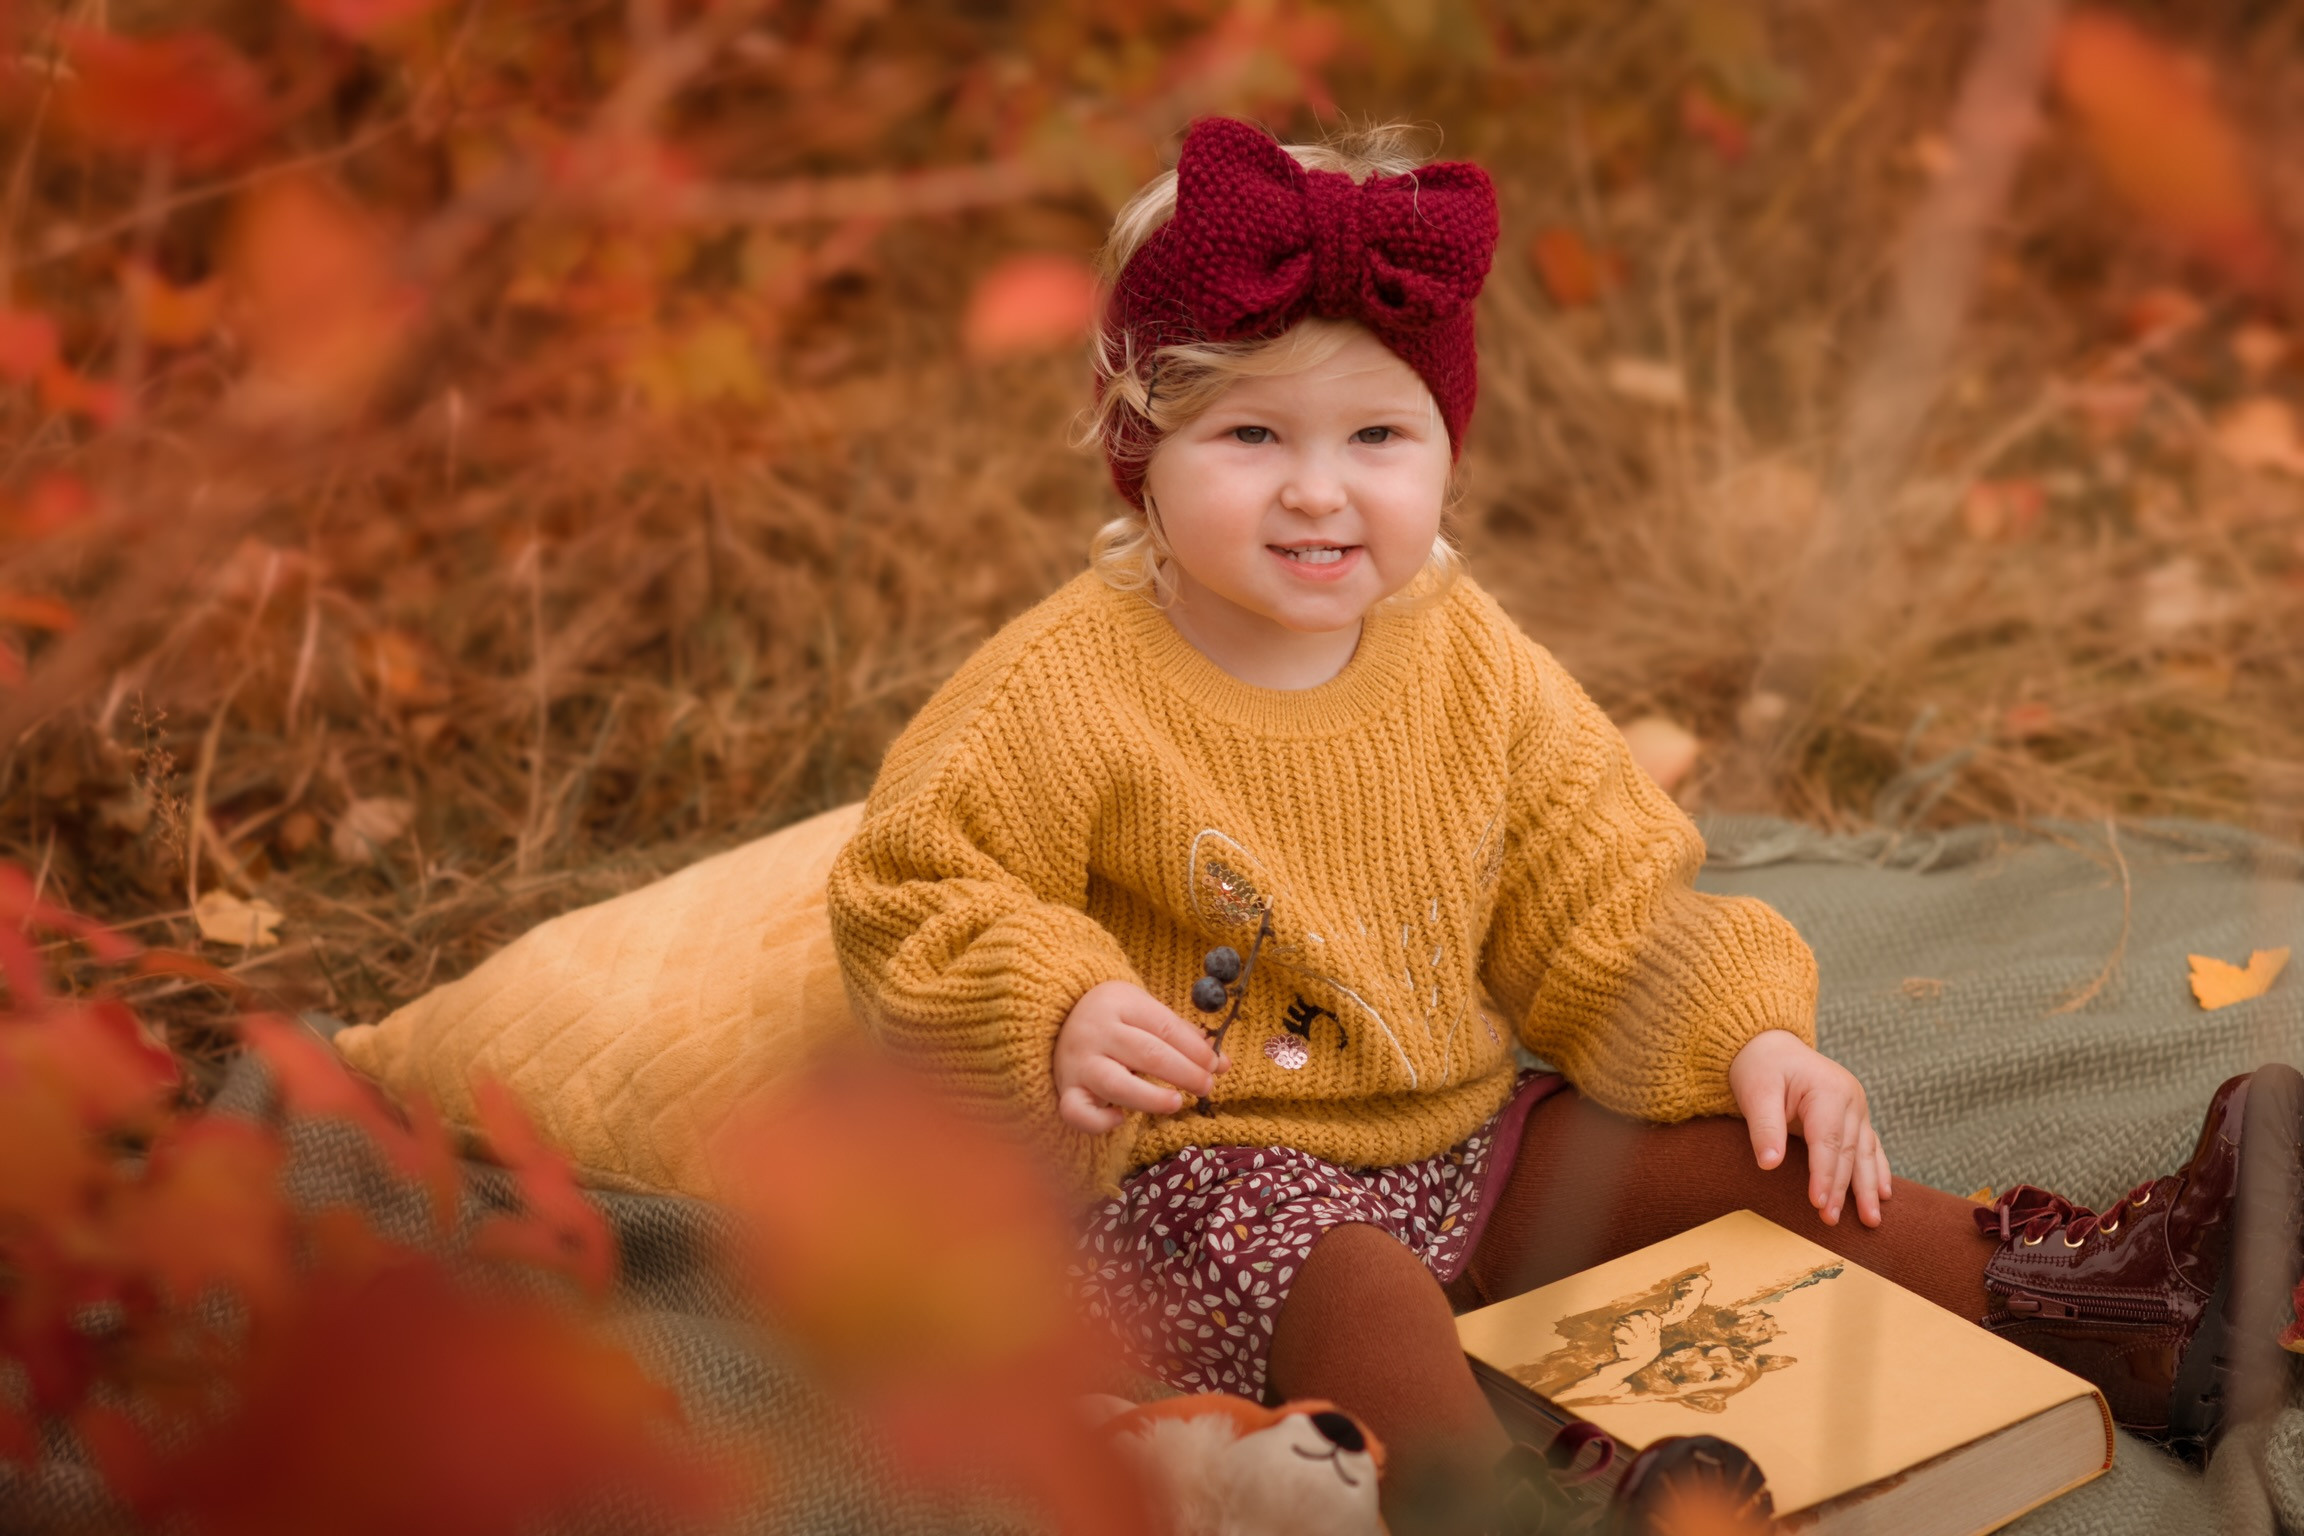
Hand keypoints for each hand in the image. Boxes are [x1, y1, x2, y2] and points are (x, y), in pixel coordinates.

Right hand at [1053, 980, 1229, 1134]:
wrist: (1057, 1018)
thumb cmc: (1115, 1019)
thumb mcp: (1145, 1012)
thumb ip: (1183, 1036)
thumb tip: (1222, 1063)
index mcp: (1120, 1003)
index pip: (1165, 1027)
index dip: (1195, 1049)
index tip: (1216, 1064)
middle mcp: (1097, 1031)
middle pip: (1147, 1053)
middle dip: (1184, 1072)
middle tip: (1206, 1085)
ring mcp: (1079, 1062)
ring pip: (1115, 1084)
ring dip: (1152, 1097)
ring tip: (1177, 1102)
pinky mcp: (1066, 1090)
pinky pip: (1077, 1112)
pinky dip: (1100, 1121)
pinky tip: (1121, 1119)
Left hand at [1726, 1030, 1892, 1227]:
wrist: (1769, 1045)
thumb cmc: (1760, 1067)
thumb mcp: (1756, 1092)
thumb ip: (1765, 1128)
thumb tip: (1768, 1165)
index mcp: (1829, 1091)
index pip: (1828, 1142)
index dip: (1824, 1175)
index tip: (1818, 1203)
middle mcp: (1851, 1098)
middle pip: (1848, 1152)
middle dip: (1842, 1189)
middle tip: (1831, 1220)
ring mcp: (1857, 1107)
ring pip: (1864, 1153)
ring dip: (1867, 1188)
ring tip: (1870, 1220)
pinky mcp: (1855, 1116)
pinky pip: (1870, 1146)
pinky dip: (1876, 1170)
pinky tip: (1884, 1193)